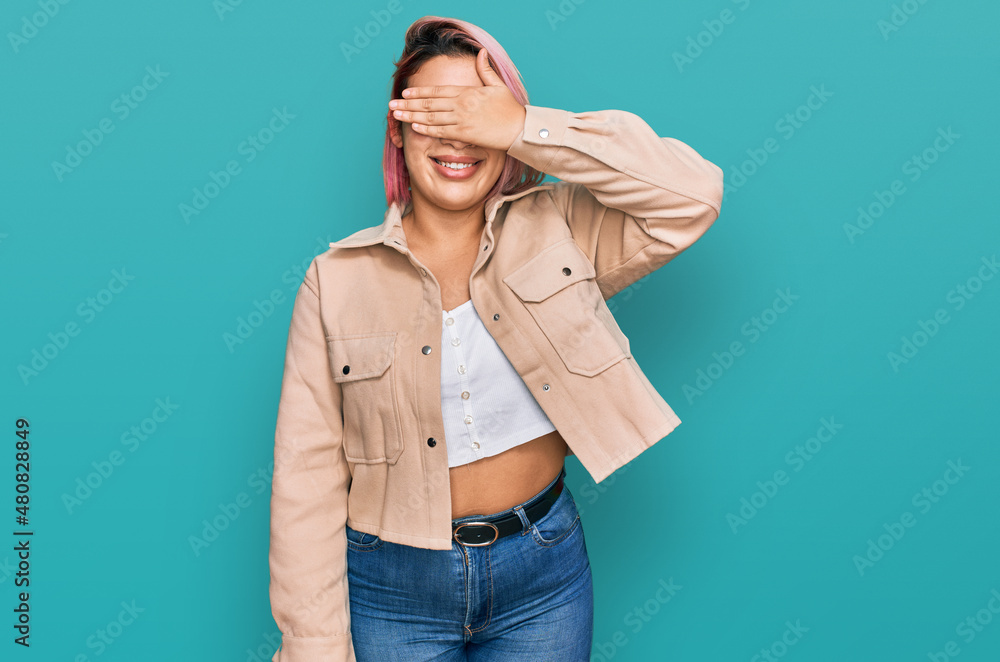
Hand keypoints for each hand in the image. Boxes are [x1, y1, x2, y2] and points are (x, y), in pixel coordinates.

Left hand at [388, 48, 526, 150]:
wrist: (520, 128)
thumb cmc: (510, 109)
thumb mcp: (497, 85)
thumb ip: (485, 70)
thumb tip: (481, 52)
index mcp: (466, 92)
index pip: (437, 91)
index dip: (419, 91)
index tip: (405, 92)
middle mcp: (461, 105)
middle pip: (428, 104)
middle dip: (408, 104)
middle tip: (391, 105)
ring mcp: (461, 120)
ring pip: (430, 117)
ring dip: (411, 116)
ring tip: (396, 115)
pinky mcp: (465, 134)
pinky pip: (441, 132)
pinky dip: (426, 129)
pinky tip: (414, 126)